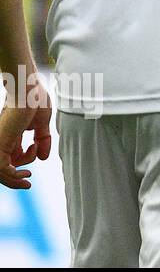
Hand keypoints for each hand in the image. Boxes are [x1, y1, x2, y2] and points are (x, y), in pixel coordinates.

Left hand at [1, 72, 50, 189]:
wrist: (28, 91)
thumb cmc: (35, 100)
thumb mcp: (42, 123)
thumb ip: (42, 139)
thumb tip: (44, 158)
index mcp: (10, 135)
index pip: (12, 156)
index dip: (26, 158)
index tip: (36, 147)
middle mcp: (1, 141)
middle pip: (4, 167)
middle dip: (16, 177)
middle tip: (28, 181)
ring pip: (0, 172)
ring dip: (14, 180)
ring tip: (27, 180)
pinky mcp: (0, 144)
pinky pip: (2, 169)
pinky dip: (12, 176)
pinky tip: (24, 174)